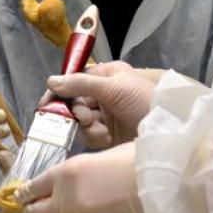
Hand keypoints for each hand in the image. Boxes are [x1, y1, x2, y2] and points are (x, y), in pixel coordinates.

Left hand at [16, 142, 152, 212]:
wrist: (158, 189)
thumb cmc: (135, 163)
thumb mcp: (99, 157)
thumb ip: (79, 172)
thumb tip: (73, 181)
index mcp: (66, 174)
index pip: (33, 186)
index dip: (26, 191)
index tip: (22, 193)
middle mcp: (64, 200)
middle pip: (34, 211)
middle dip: (29, 209)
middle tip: (30, 207)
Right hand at [45, 61, 159, 148]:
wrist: (166, 134)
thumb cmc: (144, 102)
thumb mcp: (113, 87)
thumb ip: (81, 84)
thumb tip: (51, 81)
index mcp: (107, 75)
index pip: (76, 79)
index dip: (60, 90)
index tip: (46, 102)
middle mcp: (105, 93)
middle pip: (74, 101)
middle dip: (76, 111)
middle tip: (84, 117)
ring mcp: (106, 115)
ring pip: (80, 120)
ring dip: (87, 126)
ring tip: (100, 129)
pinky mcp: (109, 135)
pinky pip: (89, 135)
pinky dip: (95, 137)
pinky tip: (107, 138)